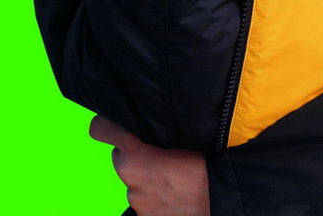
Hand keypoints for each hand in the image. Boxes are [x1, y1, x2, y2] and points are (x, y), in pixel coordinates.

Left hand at [89, 115, 210, 215]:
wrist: (221, 198)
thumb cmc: (206, 163)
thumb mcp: (180, 135)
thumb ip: (154, 128)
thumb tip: (145, 121)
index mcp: (133, 154)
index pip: (101, 130)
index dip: (107, 125)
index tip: (112, 123)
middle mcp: (129, 178)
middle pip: (121, 157)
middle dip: (134, 154)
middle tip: (160, 153)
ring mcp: (136, 201)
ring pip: (134, 181)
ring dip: (146, 177)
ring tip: (173, 175)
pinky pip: (144, 200)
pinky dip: (154, 196)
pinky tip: (172, 192)